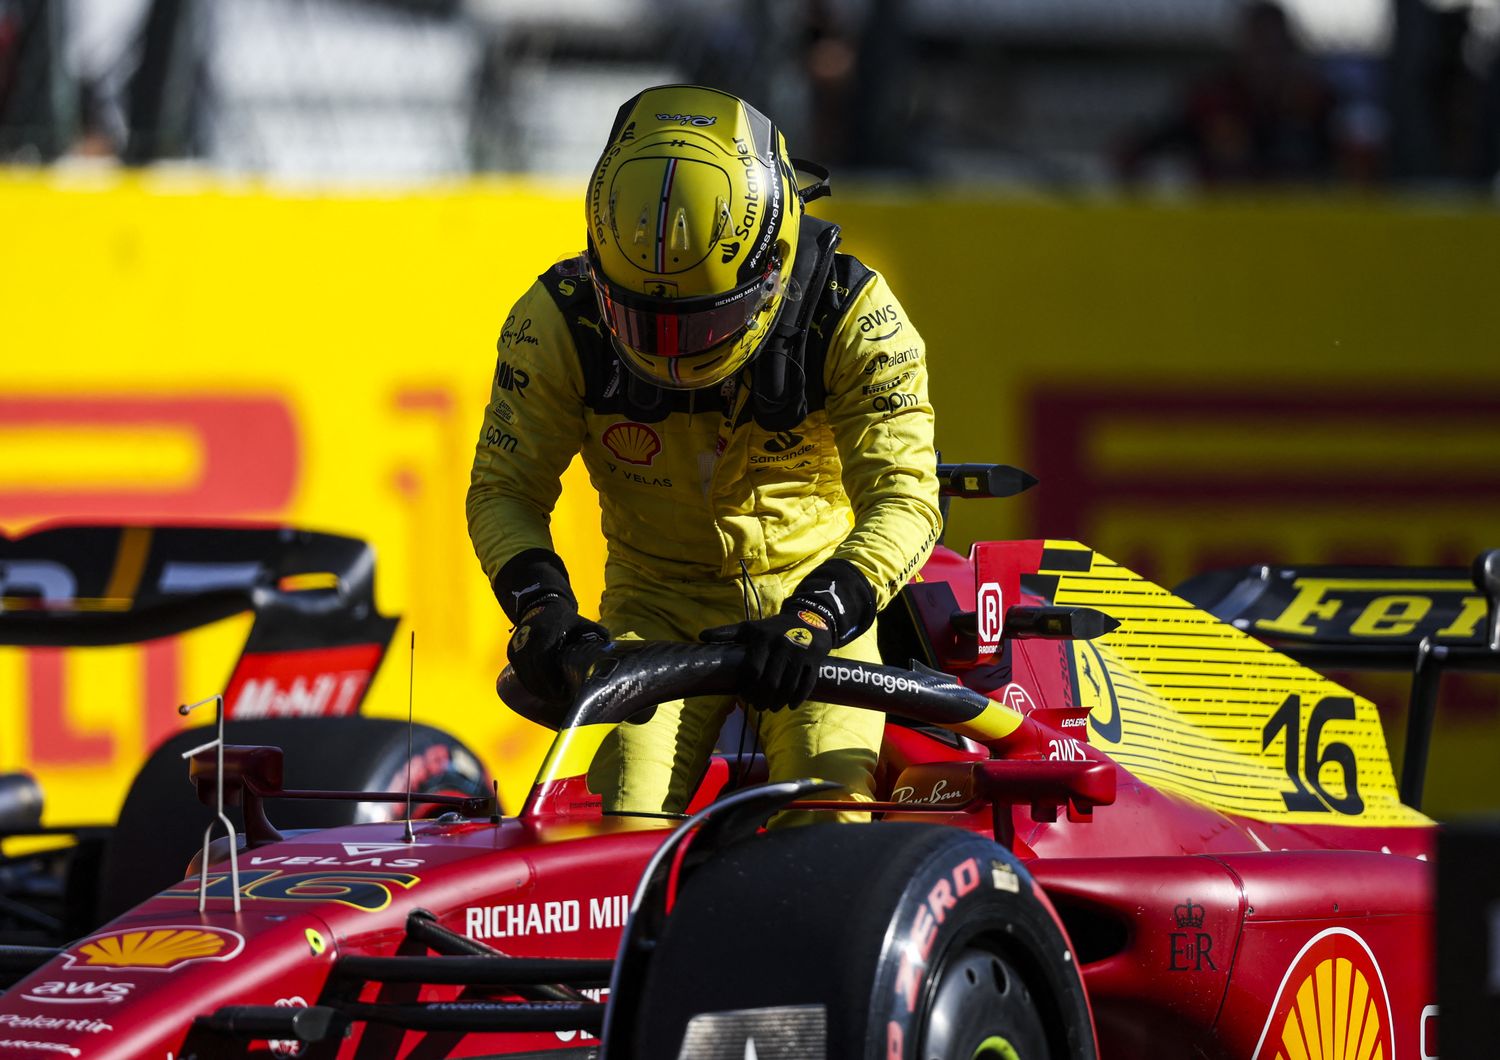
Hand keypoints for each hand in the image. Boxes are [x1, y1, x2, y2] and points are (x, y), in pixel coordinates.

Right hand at [508, 597, 609, 700]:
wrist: (540, 605)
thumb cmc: (565, 618)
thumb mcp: (582, 623)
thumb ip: (597, 633)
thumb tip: (612, 649)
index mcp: (544, 634)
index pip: (543, 664)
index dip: (552, 683)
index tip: (564, 694)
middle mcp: (526, 641)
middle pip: (533, 674)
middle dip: (547, 691)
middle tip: (561, 700)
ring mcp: (516, 647)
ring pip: (525, 676)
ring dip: (538, 690)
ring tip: (554, 698)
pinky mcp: (512, 652)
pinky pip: (520, 673)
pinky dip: (531, 684)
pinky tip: (543, 691)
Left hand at [700, 608, 833, 710]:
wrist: (810, 617)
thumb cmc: (773, 628)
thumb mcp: (750, 628)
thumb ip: (727, 633)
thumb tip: (701, 636)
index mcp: (763, 638)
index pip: (752, 670)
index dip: (747, 688)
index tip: (744, 696)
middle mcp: (782, 645)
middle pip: (770, 682)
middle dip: (762, 699)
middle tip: (758, 706)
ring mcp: (800, 653)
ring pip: (788, 686)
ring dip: (778, 702)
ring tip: (772, 708)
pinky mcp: (814, 660)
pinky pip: (806, 685)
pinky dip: (798, 698)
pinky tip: (790, 705)